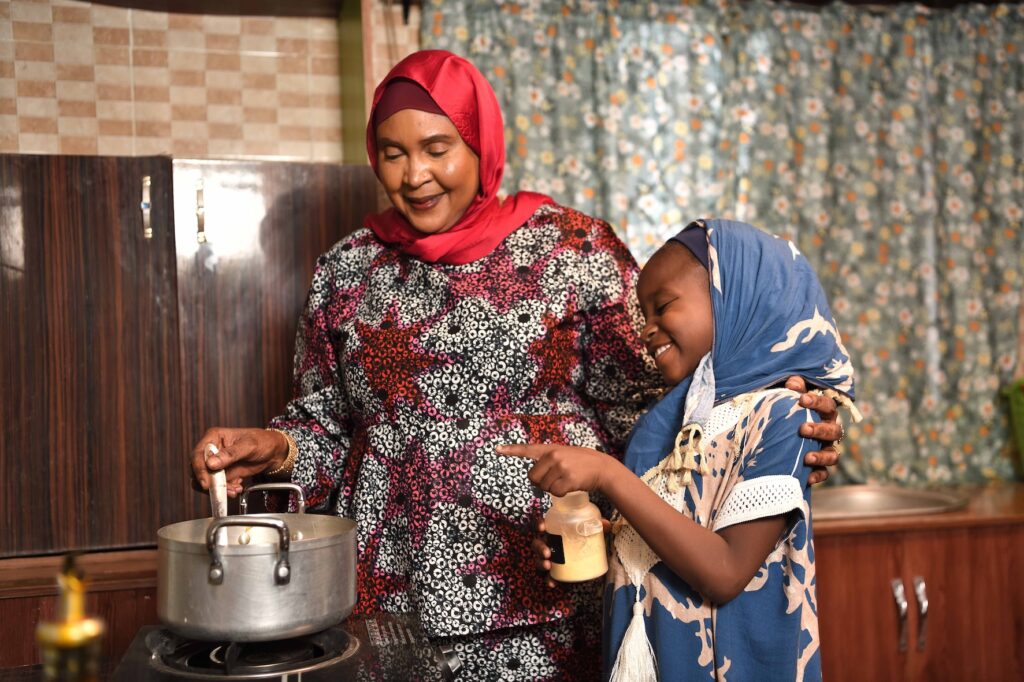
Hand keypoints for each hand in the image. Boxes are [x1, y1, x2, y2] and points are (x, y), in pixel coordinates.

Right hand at [189, 427, 287, 497]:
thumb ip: (230, 454)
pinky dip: (226, 490)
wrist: (274, 452)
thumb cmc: (263, 441)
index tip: (205, 483)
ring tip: (234, 489)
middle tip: (221, 489)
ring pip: (207, 480)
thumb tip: (211, 463)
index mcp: (214, 437)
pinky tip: (238, 487)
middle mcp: (212, 450)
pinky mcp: (223, 474)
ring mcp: (217, 463)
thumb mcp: (249, 446)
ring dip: (218, 488)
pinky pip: (217, 486)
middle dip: (209, 482)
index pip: (198, 454)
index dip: (199, 469)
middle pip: (199, 469)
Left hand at [496, 443, 615, 495]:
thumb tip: (534, 478)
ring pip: (544, 487)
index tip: (497, 449)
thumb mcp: (564, 454)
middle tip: (555, 480)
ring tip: (566, 480)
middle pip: (533, 477)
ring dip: (553, 489)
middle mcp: (554, 456)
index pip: (528, 449)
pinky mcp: (568, 479)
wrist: (602, 468)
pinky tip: (570, 487)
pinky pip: (555, 493)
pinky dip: (560, 494)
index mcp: (551, 449)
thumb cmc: (581, 463)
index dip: (511, 450)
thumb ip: (549, 460)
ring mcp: (561, 467)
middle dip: (541, 483)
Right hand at [531, 516, 611, 587]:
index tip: (542, 528)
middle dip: (539, 548)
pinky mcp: (553, 572)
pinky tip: (552, 583)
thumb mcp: (591, 531)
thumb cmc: (584, 539)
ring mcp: (549, 559)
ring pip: (538, 560)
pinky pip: (547, 577)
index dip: (539, 525)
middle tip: (547, 553)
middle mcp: (547, 544)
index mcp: (553, 531)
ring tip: (548, 565)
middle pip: (536, 543)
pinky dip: (548, 580)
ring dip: (540, 563)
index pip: (542, 525)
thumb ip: (598, 526)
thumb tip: (607, 524)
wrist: (587, 559)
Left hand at [785, 377, 843, 484]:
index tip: (801, 399)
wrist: (779, 437)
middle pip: (834, 431)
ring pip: (833, 455)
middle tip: (802, 429)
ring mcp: (825, 450)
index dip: (817, 402)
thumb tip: (792, 382)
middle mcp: (829, 432)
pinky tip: (807, 477)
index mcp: (823, 414)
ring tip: (807, 457)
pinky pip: (824, 474)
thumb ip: (793, 390)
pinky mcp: (819, 468)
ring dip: (821, 456)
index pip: (827, 405)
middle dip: (819, 430)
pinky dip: (817, 476)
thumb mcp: (788, 399)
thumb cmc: (788, 413)